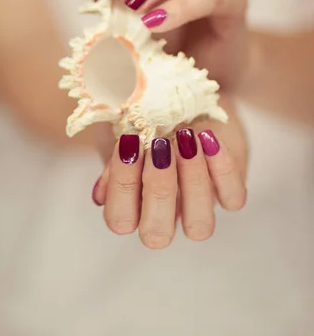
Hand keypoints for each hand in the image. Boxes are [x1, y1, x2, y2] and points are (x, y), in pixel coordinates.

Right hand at [93, 95, 247, 248]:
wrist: (188, 101)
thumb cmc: (148, 120)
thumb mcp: (126, 131)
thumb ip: (116, 159)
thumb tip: (102, 193)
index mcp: (132, 204)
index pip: (120, 219)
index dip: (122, 185)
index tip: (129, 142)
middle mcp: (165, 215)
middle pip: (157, 234)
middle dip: (158, 188)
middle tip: (160, 146)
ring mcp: (199, 208)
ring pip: (198, 226)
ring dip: (192, 180)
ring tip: (186, 137)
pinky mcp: (230, 192)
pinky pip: (233, 198)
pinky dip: (222, 168)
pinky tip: (208, 137)